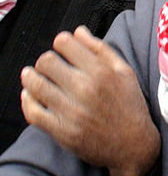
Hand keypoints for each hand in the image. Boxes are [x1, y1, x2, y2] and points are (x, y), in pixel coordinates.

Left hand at [21, 26, 160, 175]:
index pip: (65, 43)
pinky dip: (27, 100)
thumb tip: (78, 31)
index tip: (63, 47)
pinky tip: (31, 95)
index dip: (61, 42)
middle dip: (47, 59)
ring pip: (36, 84)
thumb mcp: (124, 71)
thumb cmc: (130, 105)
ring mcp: (71, 111)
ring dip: (31, 77)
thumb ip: (100, 49)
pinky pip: (33, 112)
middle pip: (47, 61)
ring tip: (34, 75)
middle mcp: (85, 88)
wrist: (132, 143)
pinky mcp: (61, 131)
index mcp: (101, 71)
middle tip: (52, 64)